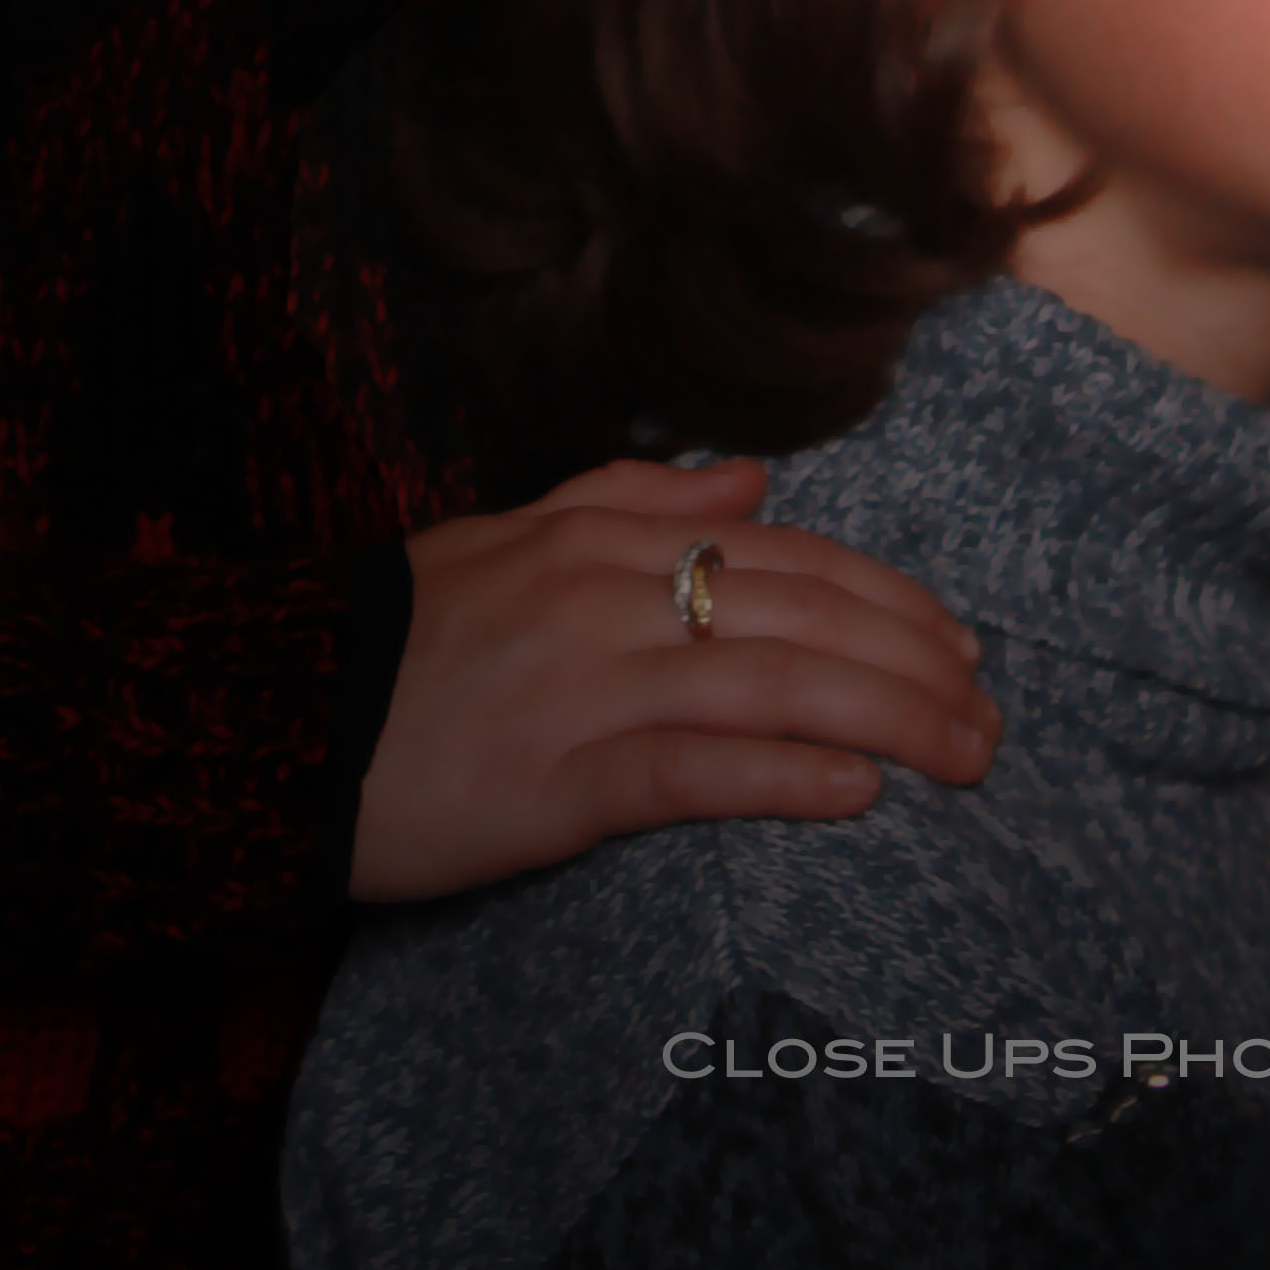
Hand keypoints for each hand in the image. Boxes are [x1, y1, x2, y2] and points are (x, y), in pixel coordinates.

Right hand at [348, 454, 1000, 903]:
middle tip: (991, 713)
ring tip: (965, 755)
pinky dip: (786, 777)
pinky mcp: (561, 780)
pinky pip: (697, 771)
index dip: (882, 593)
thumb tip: (750, 476)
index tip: (957, 638)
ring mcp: (587, 682)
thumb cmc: (400, 640)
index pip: (777, 550)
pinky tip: (857, 793)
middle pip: (798, 611)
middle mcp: (605, 593)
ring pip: (773, 684)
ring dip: (889, 719)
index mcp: (596, 532)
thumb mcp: (509, 536)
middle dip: (913, 659)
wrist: (278, 724)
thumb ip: (630, 496)